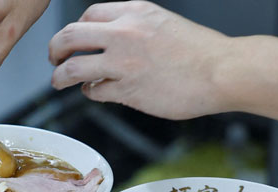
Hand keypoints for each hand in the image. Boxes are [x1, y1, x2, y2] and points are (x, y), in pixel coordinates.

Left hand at [48, 1, 230, 119]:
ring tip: (59, 81)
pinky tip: (95, 92)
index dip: (77, 29)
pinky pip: (94, 91)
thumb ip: (136, 28)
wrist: (223, 71)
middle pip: (70, 36)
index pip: (89, 15)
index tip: (75, 40)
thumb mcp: (164, 23)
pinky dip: (90, 92)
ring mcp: (123, 62)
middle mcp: (124, 33)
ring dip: (61, 76)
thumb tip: (113, 40)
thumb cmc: (202, 52)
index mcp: (135, 12)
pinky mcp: (127, 90)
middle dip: (55, 48)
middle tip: (54, 58)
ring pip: (73, 67)